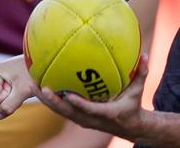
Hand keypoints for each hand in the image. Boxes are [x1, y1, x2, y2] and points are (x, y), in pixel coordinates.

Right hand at [0, 54, 36, 119]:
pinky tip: (23, 83)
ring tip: (24, 82)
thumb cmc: (35, 72)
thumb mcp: (23, 91)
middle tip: (24, 83)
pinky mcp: (1, 80)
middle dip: (13, 96)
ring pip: (3, 100)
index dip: (11, 96)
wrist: (45, 62)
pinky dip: (18, 92)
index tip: (20, 83)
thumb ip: (9, 106)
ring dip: (16, 95)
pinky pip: (7, 96)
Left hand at [31, 53, 149, 140]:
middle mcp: (91, 119)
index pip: (89, 109)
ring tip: (34, 87)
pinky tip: (42, 88)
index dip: (78, 103)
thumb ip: (142, 72)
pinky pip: (62, 110)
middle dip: (53, 101)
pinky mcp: (79, 118)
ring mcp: (83, 120)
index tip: (67, 95)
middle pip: (68, 112)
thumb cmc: (133, 105)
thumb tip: (146, 54)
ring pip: (61, 112)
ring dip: (47, 101)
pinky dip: (52, 101)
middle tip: (41, 88)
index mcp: (106, 113)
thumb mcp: (139, 90)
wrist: (129, 126)